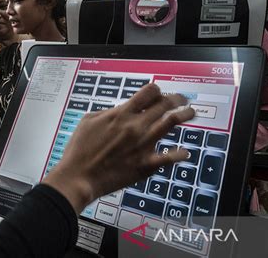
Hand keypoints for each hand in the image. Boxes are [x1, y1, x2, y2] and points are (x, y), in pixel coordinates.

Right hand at [43, 84, 194, 213]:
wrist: (78, 176)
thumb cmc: (79, 150)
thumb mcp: (87, 121)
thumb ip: (107, 112)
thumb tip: (120, 110)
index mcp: (121, 114)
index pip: (148, 93)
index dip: (156, 90)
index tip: (159, 93)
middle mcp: (135, 126)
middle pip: (164, 104)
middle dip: (176, 98)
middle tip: (180, 99)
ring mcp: (143, 145)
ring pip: (171, 123)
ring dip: (184, 115)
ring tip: (190, 113)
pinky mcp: (146, 165)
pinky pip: (170, 157)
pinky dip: (180, 153)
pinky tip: (184, 152)